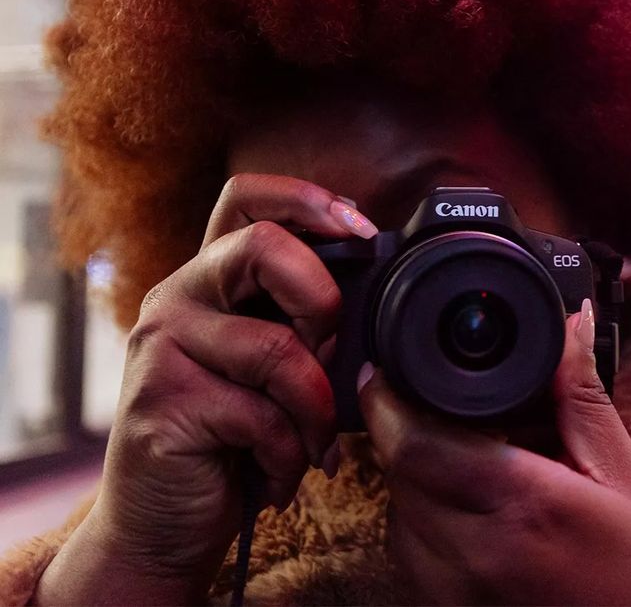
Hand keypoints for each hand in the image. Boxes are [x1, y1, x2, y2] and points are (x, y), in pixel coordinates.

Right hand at [36, 175, 376, 604]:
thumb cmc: (235, 440)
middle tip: (332, 355)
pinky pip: (261, 416)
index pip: (245, 197)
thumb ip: (307, 325)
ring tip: (313, 446)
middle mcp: (177, 298)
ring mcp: (161, 347)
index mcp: (210, 279)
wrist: (165, 526)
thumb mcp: (277, 371)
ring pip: (277, 349)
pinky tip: (279, 475)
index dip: (307, 199)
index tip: (362, 229)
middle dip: (323, 300)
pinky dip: (290, 455)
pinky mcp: (162, 403)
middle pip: (263, 246)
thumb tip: (376, 294)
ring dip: (317, 410)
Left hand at [360, 300, 630, 604]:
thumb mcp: (623, 476)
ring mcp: (450, 588)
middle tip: (444, 404)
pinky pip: (408, 544)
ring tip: (475, 459)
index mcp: (522, 506)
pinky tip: (473, 505)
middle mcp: (473, 552)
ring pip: (396, 507)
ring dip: (416, 470)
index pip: (415, 444)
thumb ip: (582, 398)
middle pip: (398, 468)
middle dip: (408, 426)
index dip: (389, 399)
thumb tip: (569, 324)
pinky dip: (424, 512)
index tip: (390, 366)